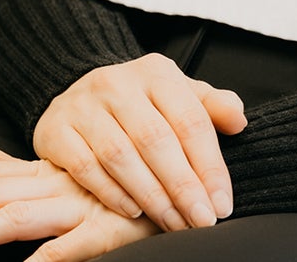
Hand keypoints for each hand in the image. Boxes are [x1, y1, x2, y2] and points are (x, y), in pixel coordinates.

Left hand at [0, 148, 152, 260]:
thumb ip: (31, 168)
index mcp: (46, 174)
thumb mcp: (77, 172)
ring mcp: (79, 206)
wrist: (190, 185)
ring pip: (16, 218)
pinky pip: (72, 245)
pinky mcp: (107, 229)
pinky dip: (48, 259)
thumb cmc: (134, 183)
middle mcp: (55, 186)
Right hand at [34, 54, 245, 233]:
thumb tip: (239, 120)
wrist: (76, 90)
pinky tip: (133, 211)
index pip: (190, 120)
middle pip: (157, 140)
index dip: (209, 165)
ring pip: (121, 155)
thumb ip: (210, 106)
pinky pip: (86, 167)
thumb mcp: (177, 94)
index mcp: (157, 73)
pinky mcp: (57, 130)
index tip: (222, 202)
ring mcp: (85, 106)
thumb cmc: (138, 101)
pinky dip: (111, 193)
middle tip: (201, 220)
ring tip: (171, 222)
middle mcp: (120, 84)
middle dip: (183, 186)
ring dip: (151, 195)